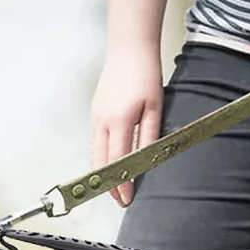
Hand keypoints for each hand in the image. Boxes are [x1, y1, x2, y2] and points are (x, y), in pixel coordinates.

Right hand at [90, 47, 162, 206]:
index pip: (118, 161)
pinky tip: (106, 166)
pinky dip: (99, 158)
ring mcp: (96, 117)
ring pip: (94, 154)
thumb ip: (149, 135)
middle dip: (108, 185)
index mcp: (119, 121)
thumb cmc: (145, 73)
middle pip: (101, 163)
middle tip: (119, 200)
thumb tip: (146, 159)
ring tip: (112, 188)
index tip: (126, 198)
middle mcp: (102, 122)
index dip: (121, 182)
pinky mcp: (95, 113)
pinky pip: (94, 142)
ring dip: (101, 174)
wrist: (129, 48)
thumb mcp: (155, 106)